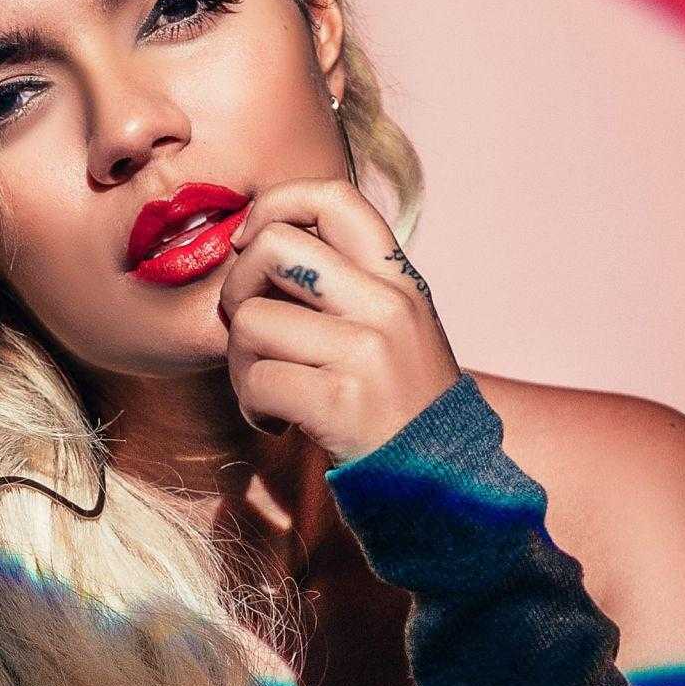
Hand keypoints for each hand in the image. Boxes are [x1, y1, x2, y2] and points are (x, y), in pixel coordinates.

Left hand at [217, 177, 461, 463]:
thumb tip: (257, 245)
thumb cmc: (402, 409)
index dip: (276, 205)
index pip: (334, 196)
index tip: (251, 244)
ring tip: (268, 390)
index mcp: (400, 280)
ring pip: (250, 320)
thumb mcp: (396, 330)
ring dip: (240, 363)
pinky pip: (256, 381)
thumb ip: (344, 285)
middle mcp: (388, 305)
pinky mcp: (340, 402)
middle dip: (236, 287)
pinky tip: (276, 422)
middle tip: (249, 331)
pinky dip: (252, 407)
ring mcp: (367, 352)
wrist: (448, 489)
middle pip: (274, 246)